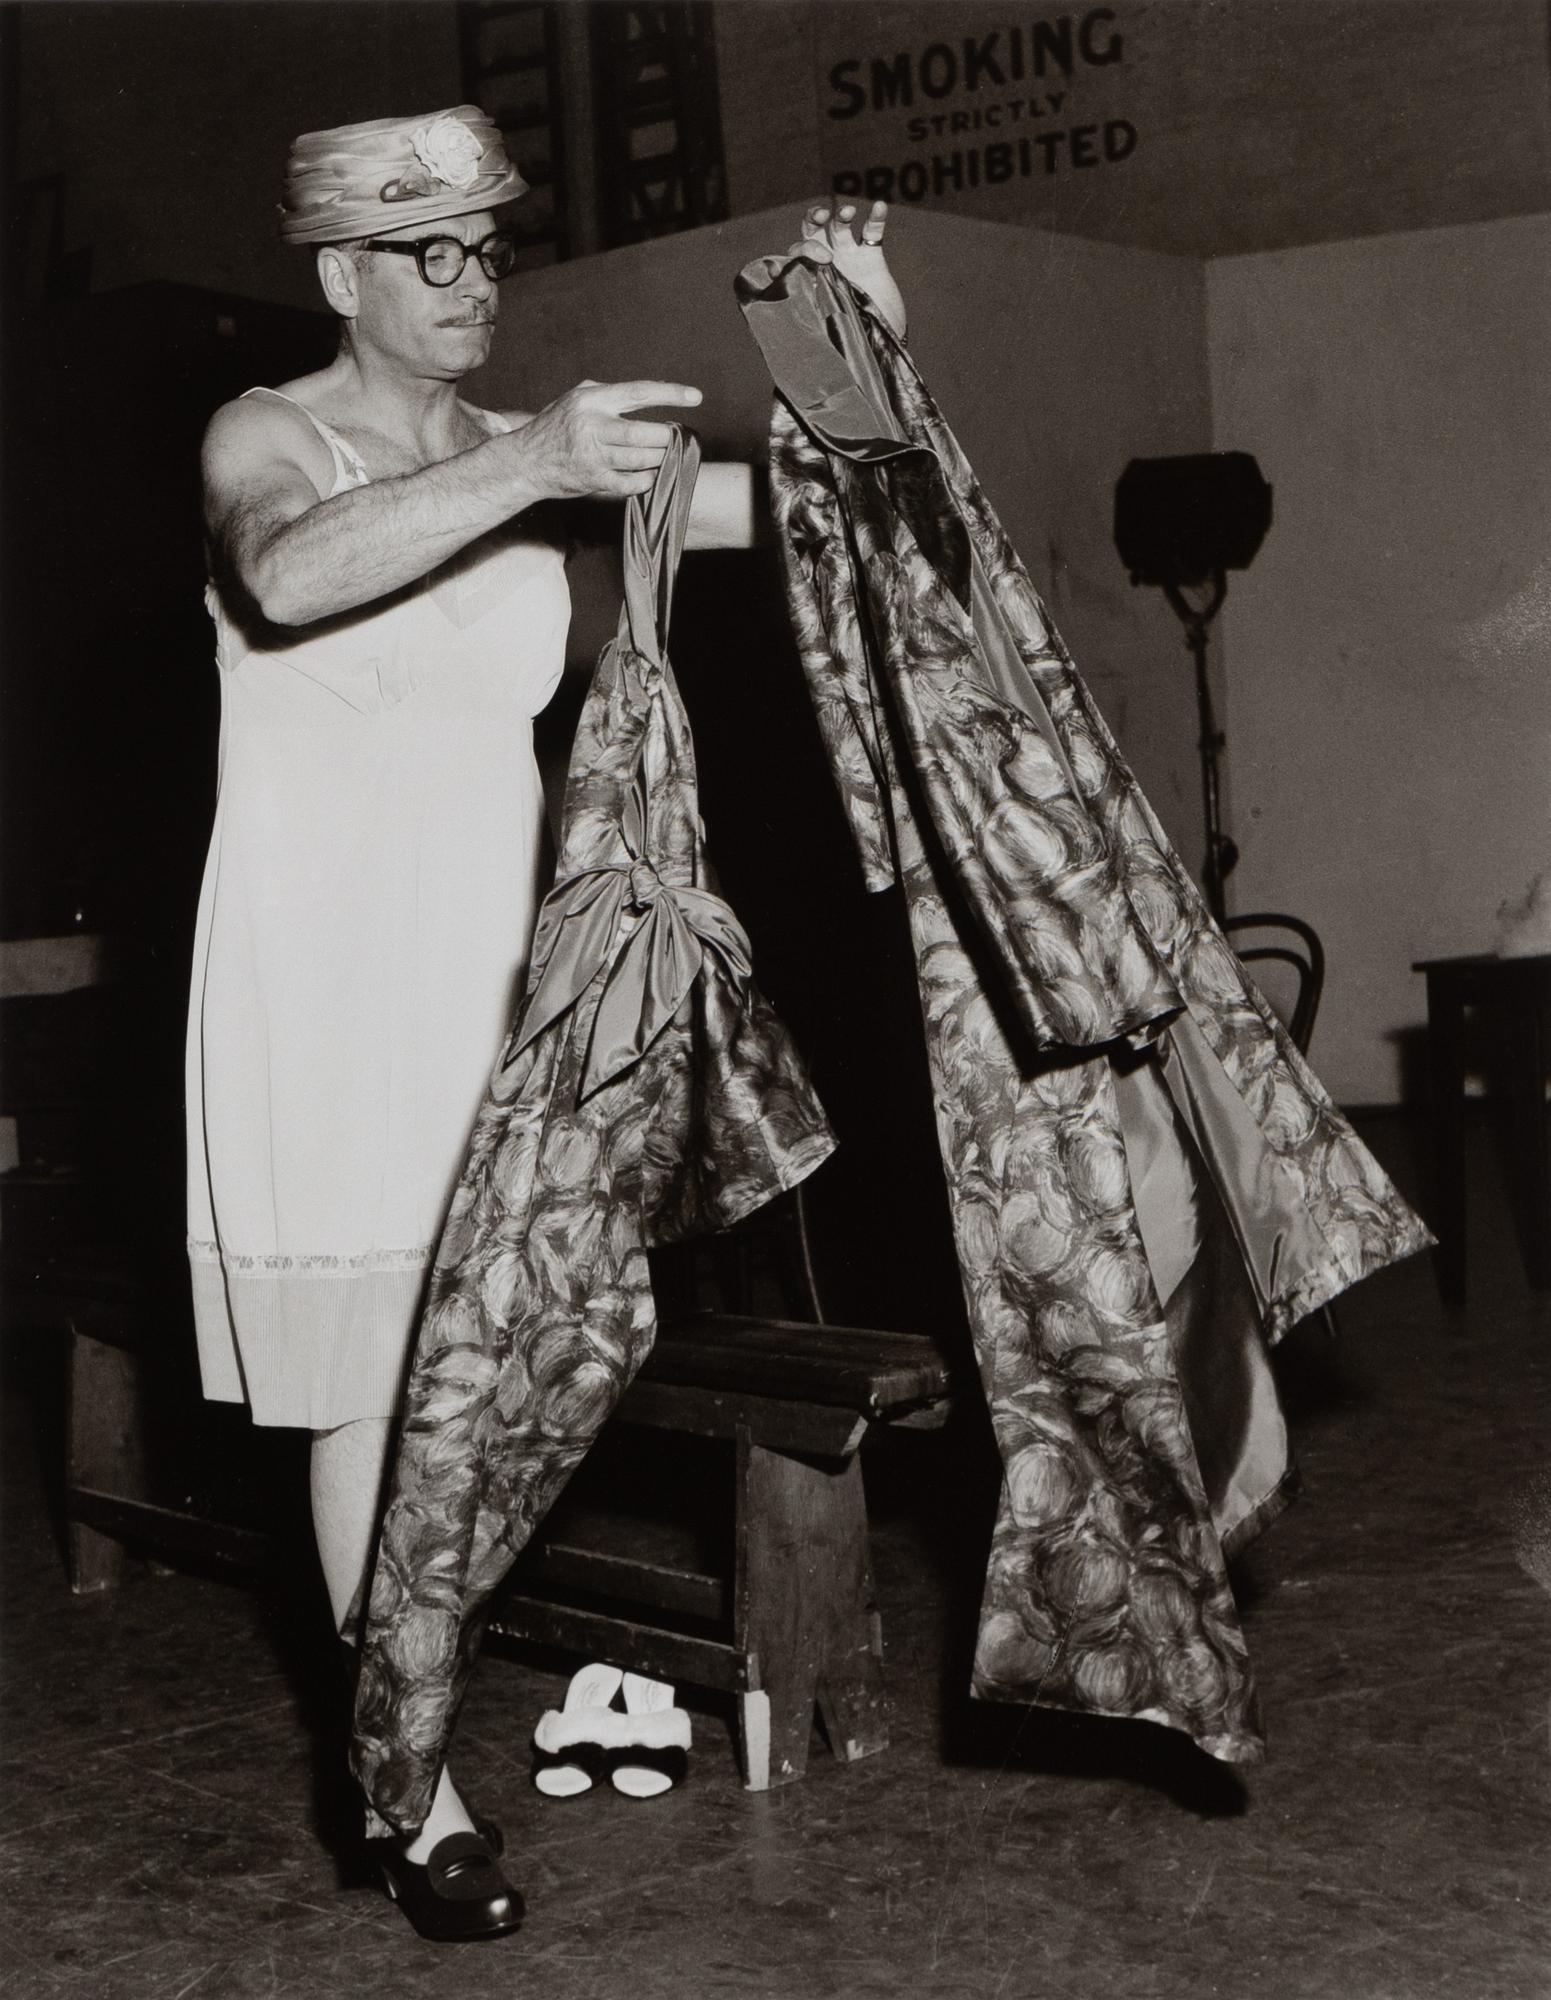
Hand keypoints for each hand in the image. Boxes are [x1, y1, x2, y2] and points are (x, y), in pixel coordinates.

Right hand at [510, 380, 702, 500]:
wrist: (526, 462)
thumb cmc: (555, 427)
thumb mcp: (576, 398)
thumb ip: (607, 394)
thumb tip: (646, 396)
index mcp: (591, 399)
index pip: (639, 392)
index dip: (670, 394)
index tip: (695, 397)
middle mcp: (592, 425)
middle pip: (644, 433)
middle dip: (665, 438)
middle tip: (673, 438)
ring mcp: (592, 455)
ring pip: (640, 459)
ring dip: (658, 459)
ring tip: (663, 456)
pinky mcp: (592, 479)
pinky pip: (630, 483)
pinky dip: (645, 480)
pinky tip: (649, 476)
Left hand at [785, 201, 905, 338]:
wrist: (881, 341)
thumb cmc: (852, 334)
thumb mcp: (827, 320)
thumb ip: (811, 304)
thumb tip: (788, 299)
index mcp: (810, 277)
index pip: (799, 252)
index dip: (805, 249)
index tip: (824, 260)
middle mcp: (826, 264)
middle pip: (813, 230)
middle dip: (814, 218)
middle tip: (822, 217)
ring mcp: (849, 258)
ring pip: (841, 226)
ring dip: (843, 215)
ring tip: (849, 213)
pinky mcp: (871, 257)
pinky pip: (873, 232)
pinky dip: (877, 217)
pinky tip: (880, 206)